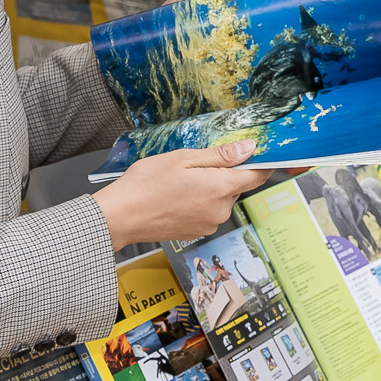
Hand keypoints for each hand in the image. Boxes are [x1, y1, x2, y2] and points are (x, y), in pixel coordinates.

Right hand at [93, 140, 260, 247]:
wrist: (120, 216)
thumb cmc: (146, 185)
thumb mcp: (184, 159)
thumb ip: (220, 155)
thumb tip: (249, 149)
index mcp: (220, 188)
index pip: (257, 176)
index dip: (260, 163)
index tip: (258, 154)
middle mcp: (220, 210)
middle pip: (237, 186)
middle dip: (225, 174)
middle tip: (197, 165)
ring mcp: (209, 224)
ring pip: (221, 200)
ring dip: (210, 189)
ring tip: (182, 182)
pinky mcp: (197, 232)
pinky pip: (208, 212)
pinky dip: (199, 202)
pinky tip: (178, 197)